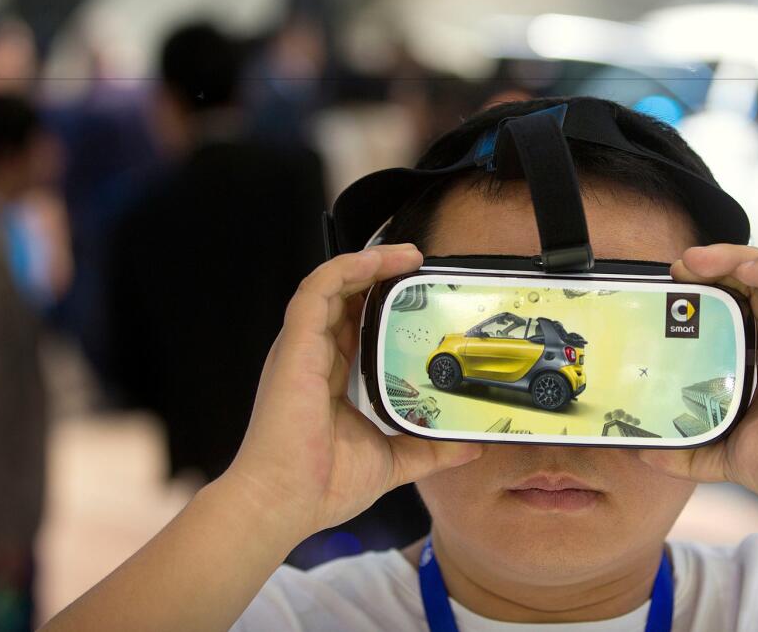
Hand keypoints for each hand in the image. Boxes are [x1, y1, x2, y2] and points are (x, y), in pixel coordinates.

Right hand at [221, 244, 482, 541]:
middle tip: (419, 263)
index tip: (416, 295)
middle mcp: (312, 357)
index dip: (380, 305)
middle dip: (379, 275)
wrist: (284, 504)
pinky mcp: (295, 346)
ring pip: (331, 285)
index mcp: (328, 379)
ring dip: (368, 263)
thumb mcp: (392, 460)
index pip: (353, 328)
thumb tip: (473, 446)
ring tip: (408, 254)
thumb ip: (430, 449)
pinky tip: (378, 263)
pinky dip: (347, 270)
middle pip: (344, 299)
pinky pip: (318, 291)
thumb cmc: (323, 487)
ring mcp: (300, 349)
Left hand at [639, 245, 757, 513]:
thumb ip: (687, 453)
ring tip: (698, 262)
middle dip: (712, 266)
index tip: (670, 293)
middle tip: (678, 270)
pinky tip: (747, 271)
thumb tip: (644, 453)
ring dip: (735, 256)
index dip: (703, 292)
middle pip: (748, 280)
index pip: (731, 306)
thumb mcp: (725, 455)